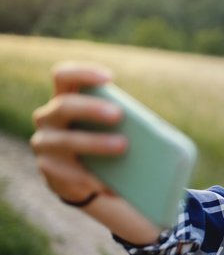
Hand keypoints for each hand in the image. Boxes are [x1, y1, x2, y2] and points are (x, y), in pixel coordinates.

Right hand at [30, 62, 125, 203]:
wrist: (78, 176)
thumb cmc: (100, 139)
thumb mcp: (107, 126)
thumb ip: (118, 120)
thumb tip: (148, 129)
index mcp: (64, 99)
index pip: (63, 76)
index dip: (83, 73)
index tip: (109, 78)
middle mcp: (48, 118)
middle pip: (64, 106)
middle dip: (91, 108)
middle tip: (118, 114)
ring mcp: (44, 143)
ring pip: (66, 140)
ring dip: (95, 142)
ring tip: (122, 146)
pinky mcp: (48, 169)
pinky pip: (68, 171)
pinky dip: (91, 175)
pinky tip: (109, 181)